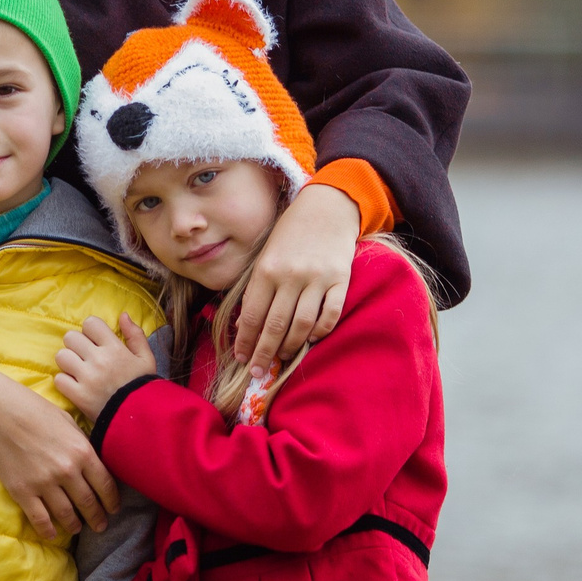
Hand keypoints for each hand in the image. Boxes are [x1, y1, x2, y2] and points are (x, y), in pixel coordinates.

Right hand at [0, 360, 120, 539]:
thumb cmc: (35, 411)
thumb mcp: (68, 423)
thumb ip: (82, 445)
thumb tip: (94, 464)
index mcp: (82, 451)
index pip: (105, 485)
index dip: (112, 501)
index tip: (113, 509)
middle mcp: (67, 471)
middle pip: (88, 503)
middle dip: (97, 518)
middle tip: (100, 526)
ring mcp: (44, 483)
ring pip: (66, 515)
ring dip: (74, 526)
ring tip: (77, 528)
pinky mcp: (23, 492)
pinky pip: (40, 519)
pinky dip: (48, 530)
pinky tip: (52, 533)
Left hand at [54, 313, 157, 420]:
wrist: (141, 418)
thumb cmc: (144, 387)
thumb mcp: (147, 358)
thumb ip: (135, 335)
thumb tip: (123, 315)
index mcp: (115, 348)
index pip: (90, 323)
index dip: (91, 331)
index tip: (95, 341)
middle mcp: (99, 360)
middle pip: (70, 337)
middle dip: (76, 345)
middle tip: (84, 356)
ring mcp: (87, 378)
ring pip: (61, 356)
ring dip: (67, 362)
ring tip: (78, 370)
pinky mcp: (78, 396)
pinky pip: (59, 380)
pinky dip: (65, 382)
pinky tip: (75, 385)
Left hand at [235, 181, 360, 377]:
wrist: (327, 208)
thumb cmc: (291, 234)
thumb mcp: (266, 255)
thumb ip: (257, 287)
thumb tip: (244, 325)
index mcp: (266, 269)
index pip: (251, 315)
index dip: (245, 341)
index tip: (241, 358)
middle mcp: (290, 276)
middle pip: (275, 326)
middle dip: (263, 353)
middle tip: (257, 372)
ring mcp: (317, 279)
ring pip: (301, 326)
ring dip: (290, 348)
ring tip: (282, 358)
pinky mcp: (340, 280)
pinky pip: (330, 316)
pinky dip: (319, 332)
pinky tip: (311, 339)